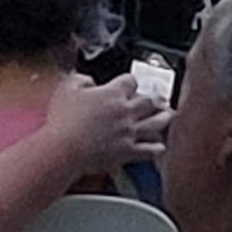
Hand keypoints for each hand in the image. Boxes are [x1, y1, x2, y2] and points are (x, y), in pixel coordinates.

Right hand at [43, 67, 165, 176]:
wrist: (64, 149)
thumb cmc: (63, 121)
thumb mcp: (67, 88)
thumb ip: (81, 80)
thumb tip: (88, 82)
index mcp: (112, 94)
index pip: (130, 81)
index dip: (130, 82)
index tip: (129, 84)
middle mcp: (125, 111)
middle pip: (148, 101)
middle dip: (153, 99)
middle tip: (158, 99)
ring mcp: (129, 132)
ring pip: (155, 123)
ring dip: (164, 118)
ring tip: (168, 115)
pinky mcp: (127, 152)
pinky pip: (149, 150)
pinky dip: (157, 148)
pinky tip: (160, 147)